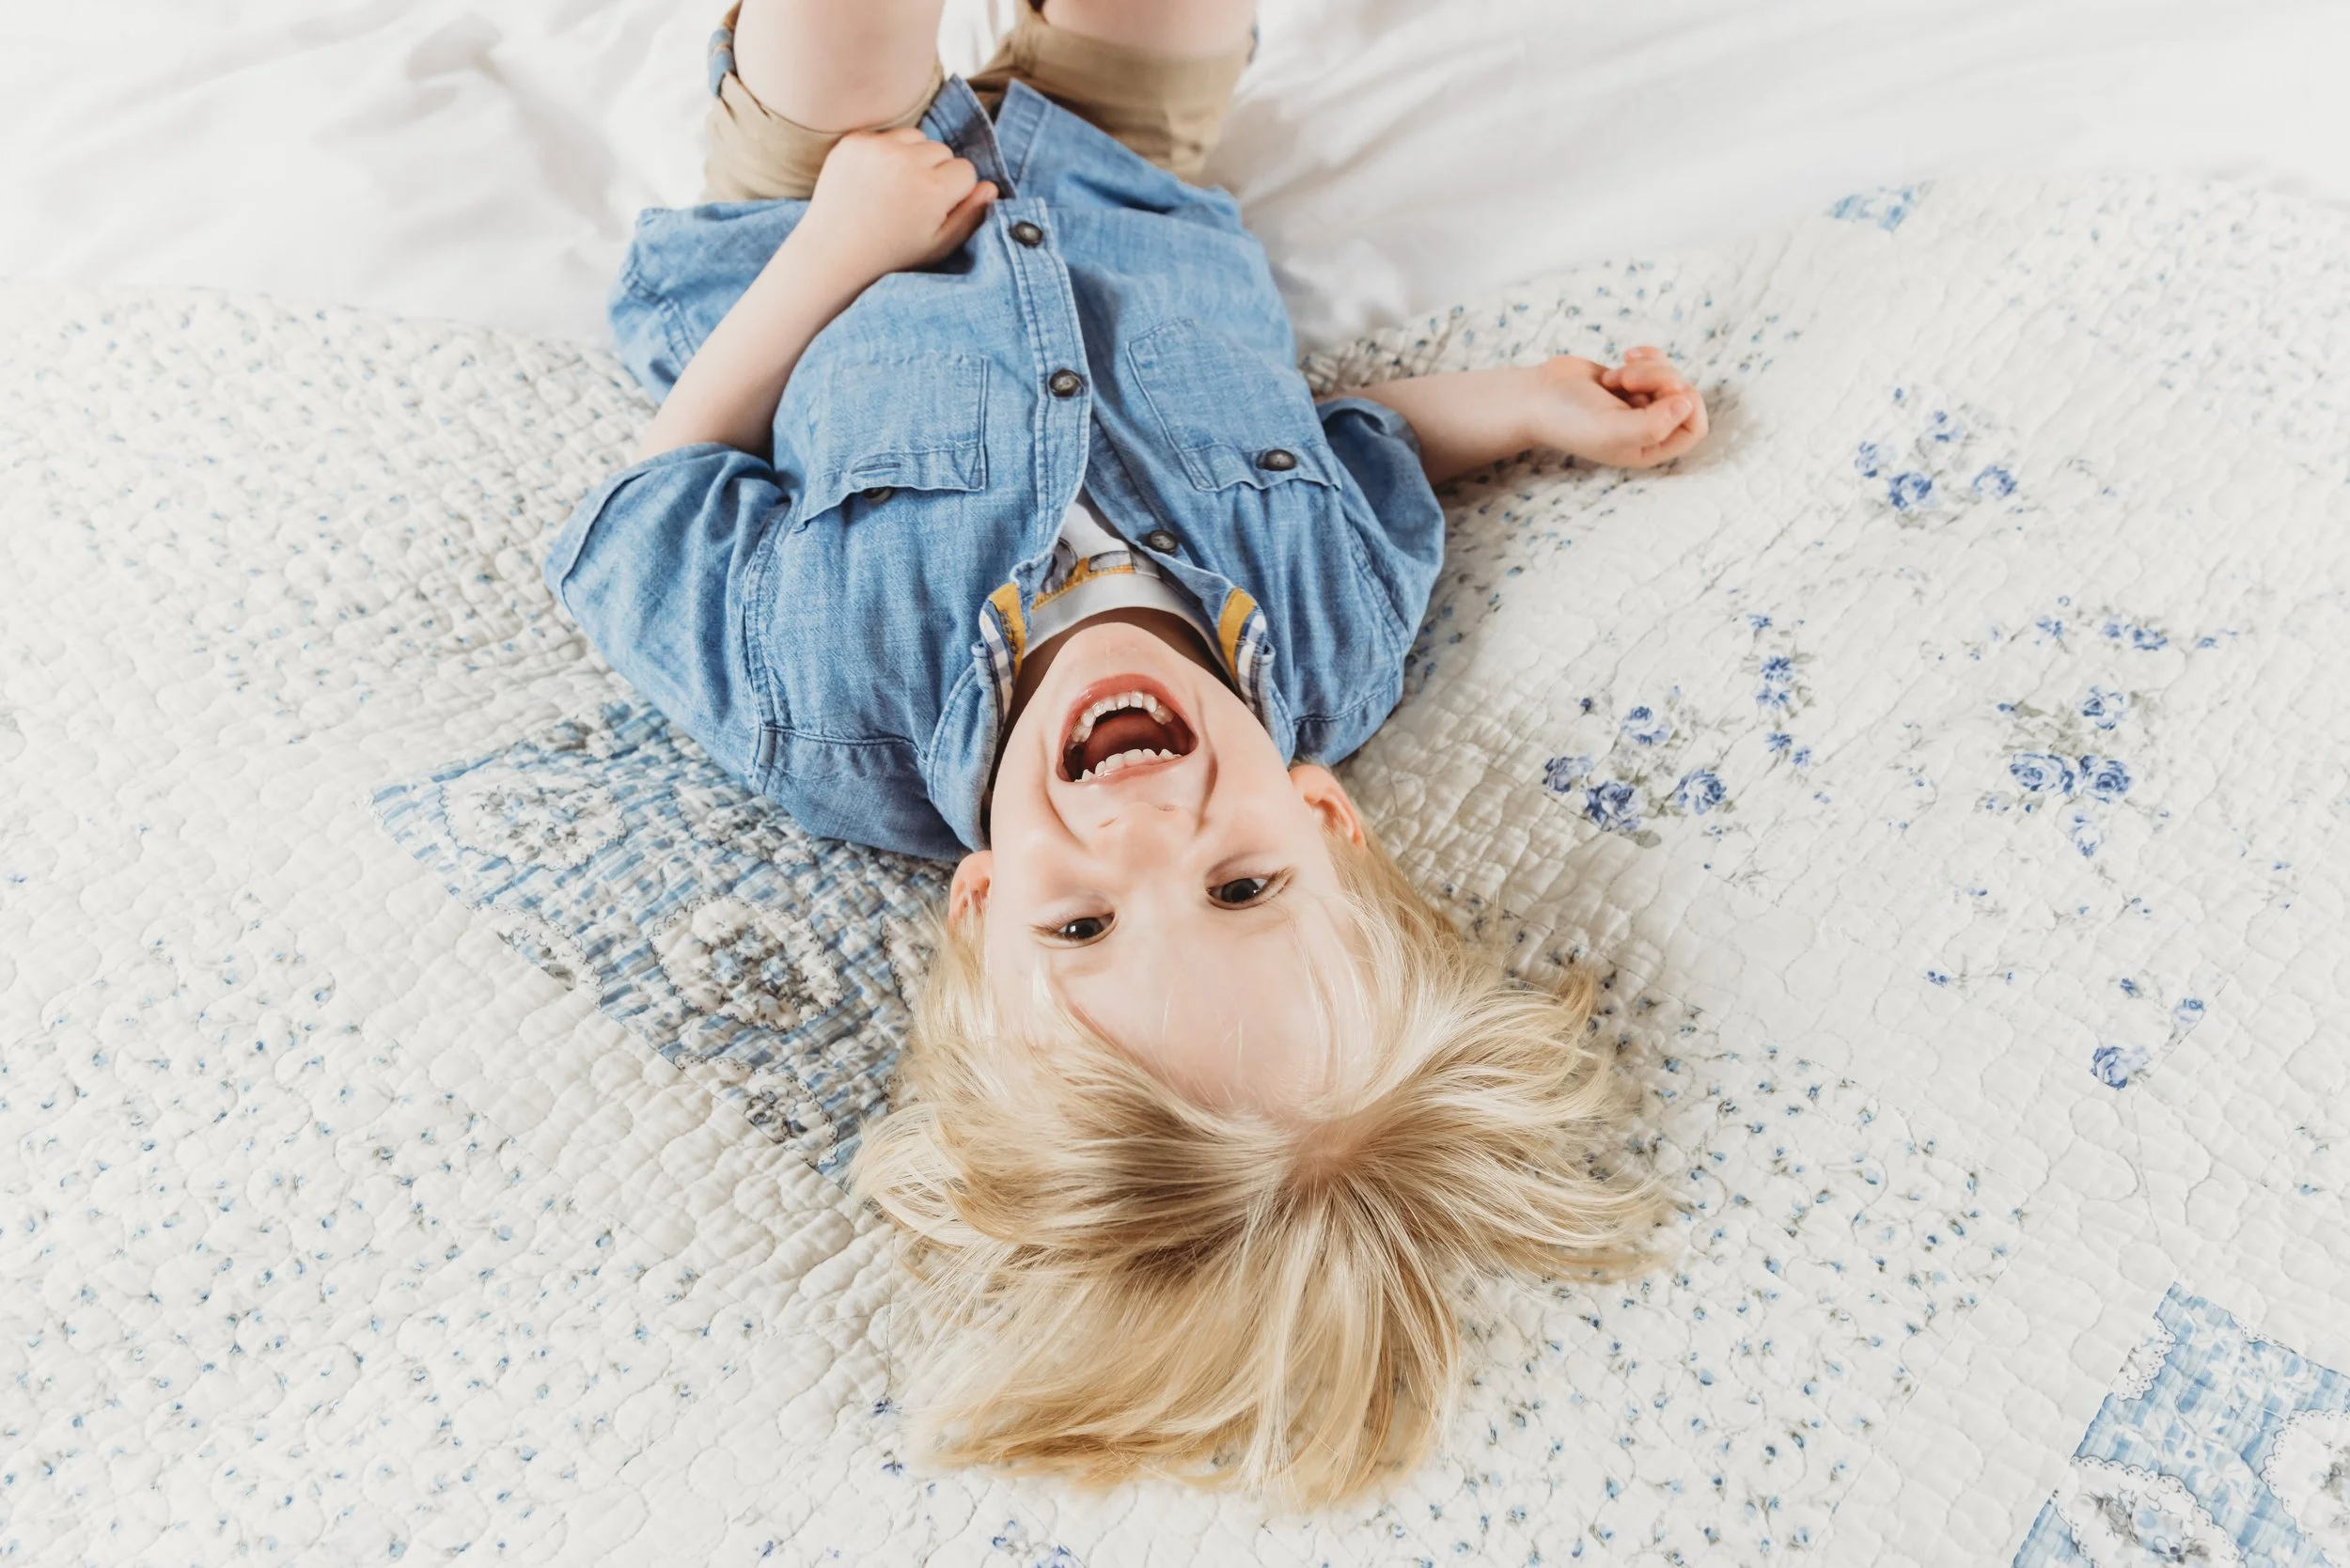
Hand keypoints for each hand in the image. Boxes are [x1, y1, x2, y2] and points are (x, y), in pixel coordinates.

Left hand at [797, 126, 998, 283]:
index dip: (955, 193)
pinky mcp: (853, 141)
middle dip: (935, 172)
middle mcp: (906, 162)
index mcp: (933, 189)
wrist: (832, 253)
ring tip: (895, 189)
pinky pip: (885, 136)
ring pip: (916, 138)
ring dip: (912, 157)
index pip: (966, 171)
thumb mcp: (938, 245)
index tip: (934, 211)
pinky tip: (873, 182)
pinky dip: (884, 154)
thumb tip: (991, 187)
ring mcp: (877, 148)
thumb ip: (970, 216)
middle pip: (942, 151)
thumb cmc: (891, 255)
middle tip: (912, 202)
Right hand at [1528, 347, 1707, 468]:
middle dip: (1659, 378)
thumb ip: (1654, 425)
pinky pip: (1658, 362)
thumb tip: (1687, 403)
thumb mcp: (1612, 430)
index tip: (1666, 391)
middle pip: (1683, 396)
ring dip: (1645, 368)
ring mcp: (1641, 403)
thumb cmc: (1570, 419)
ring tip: (1615, 376)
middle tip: (1628, 378)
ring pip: (1670, 375)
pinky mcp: (1633, 380)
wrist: (1537, 396)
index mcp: (1648, 448)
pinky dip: (1645, 355)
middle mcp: (1649, 428)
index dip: (1687, 404)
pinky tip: (1626, 355)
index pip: (1694, 428)